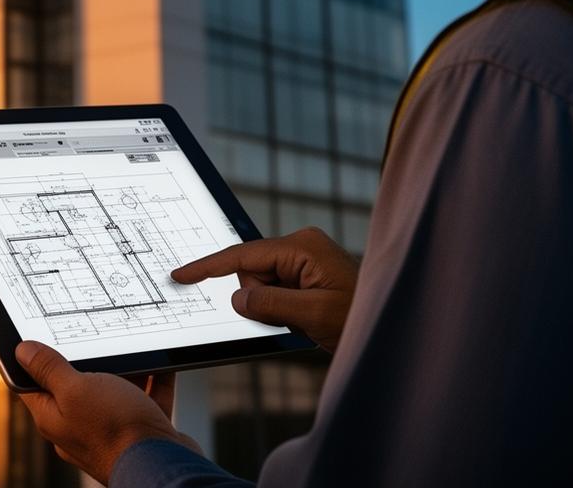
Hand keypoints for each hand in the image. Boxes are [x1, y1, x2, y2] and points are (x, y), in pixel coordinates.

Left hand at [15, 341, 199, 483]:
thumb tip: (23, 352)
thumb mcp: (76, 390)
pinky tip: (159, 365)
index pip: (33, 385)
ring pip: (112, 392)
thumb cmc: (118, 433)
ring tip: (129, 348)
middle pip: (74, 387)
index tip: (39, 340)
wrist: (163, 466)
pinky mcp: (138, 432)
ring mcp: (109, 430)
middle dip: (85, 362)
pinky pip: (143, 399)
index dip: (33, 361)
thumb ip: (49, 370)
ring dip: (122, 371)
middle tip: (91, 340)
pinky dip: (150, 382)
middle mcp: (78, 427)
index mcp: (54, 418)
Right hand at [171, 226, 357, 351]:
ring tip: (305, 320)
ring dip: (273, 306)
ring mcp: (305, 259)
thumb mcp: (312, 315)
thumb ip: (270, 304)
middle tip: (292, 319)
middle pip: (252, 272)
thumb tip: (238, 297)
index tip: (183, 274)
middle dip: (259, 298)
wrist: (388, 327)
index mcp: (302, 246)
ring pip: (262, 284)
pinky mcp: (307, 273)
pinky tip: (302, 317)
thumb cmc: (360, 317)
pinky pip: (276, 290)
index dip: (210, 267)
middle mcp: (302, 245)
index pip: (244, 255)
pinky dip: (280, 307)